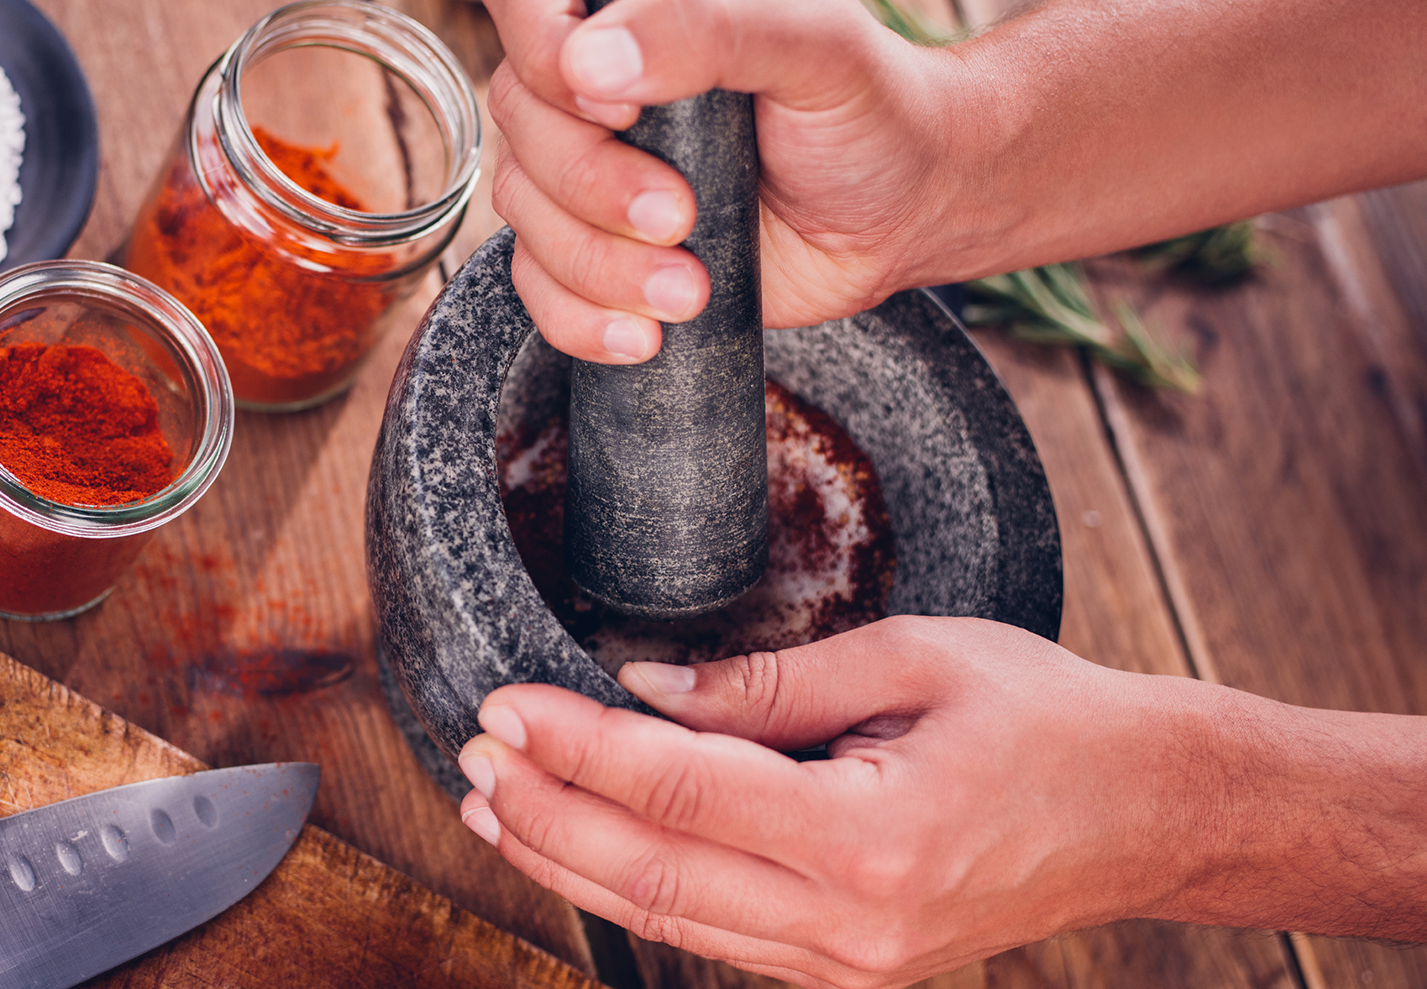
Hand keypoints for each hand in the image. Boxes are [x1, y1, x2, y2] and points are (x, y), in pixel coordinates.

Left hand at [451, 616, 1423, 987]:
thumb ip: (769, 683)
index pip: (676, 788)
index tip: (504, 703)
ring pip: (668, 919)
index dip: (575, 746)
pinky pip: (713, 937)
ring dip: (568, 860)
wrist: (1149, 813)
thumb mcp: (913, 660)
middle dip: (544, 811)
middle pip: (649, 871)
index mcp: (870, 836)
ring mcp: (849, 964)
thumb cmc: (1048, 718)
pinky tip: (584, 849)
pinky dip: (635, 890)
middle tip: (469, 750)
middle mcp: (850, 924)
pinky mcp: (849, 970)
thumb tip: (645, 688)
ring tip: (493, 805)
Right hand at [480, 0, 969, 362]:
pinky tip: (647, 331)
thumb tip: (588, 64)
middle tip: (682, 214)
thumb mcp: (817, 41)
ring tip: (688, 285)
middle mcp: (601, 55)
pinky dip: (581, 318)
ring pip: (520, 204)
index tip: (618, 107)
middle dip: (590, 182)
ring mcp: (591, 150)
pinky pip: (536, 282)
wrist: (907, 212)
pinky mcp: (596, 237)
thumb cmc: (873, 110)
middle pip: (517, 108)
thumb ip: (712, 23)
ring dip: (596, 262)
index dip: (541, 45)